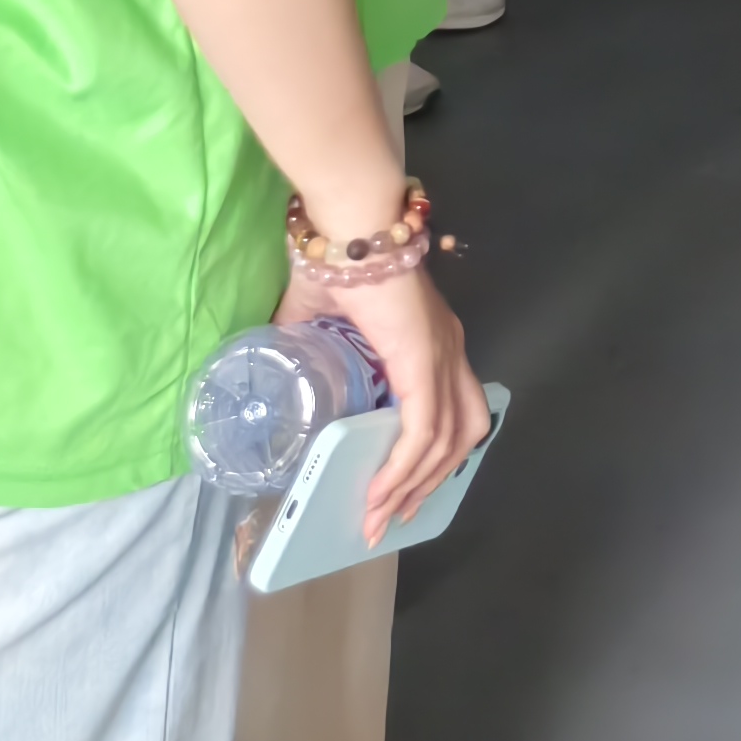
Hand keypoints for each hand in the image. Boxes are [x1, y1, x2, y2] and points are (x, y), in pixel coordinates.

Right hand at [277, 259, 489, 547]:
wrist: (348, 224)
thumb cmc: (335, 256)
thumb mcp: (317, 312)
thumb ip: (305, 338)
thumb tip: (278, 364)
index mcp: (432, 338)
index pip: (454, 407)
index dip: (434, 453)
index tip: (406, 489)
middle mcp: (449, 350)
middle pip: (463, 432)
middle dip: (429, 481)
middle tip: (395, 515)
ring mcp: (442, 356)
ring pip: (447, 441)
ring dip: (415, 485)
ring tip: (380, 516)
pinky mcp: (424, 361)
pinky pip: (423, 431)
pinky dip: (403, 469)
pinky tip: (379, 494)